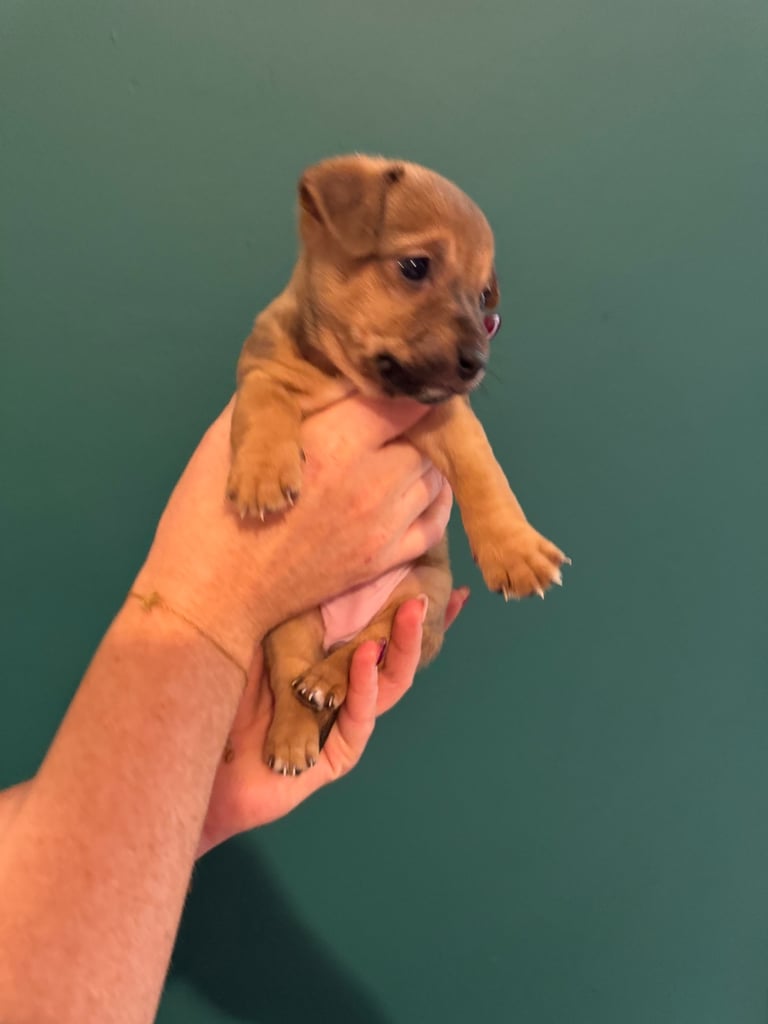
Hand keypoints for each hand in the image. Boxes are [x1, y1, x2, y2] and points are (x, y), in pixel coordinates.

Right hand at [132, 395, 452, 668]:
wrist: (213, 594)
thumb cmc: (210, 510)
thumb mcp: (233, 436)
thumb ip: (281, 400)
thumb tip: (310, 373)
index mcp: (334, 440)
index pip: (401, 399)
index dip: (399, 388)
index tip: (387, 386)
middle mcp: (370, 480)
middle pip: (424, 437)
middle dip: (413, 424)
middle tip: (392, 421)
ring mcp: (382, 525)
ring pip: (433, 476)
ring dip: (421, 461)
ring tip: (398, 452)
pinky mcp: (383, 560)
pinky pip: (434, 523)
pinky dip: (431, 502)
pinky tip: (414, 491)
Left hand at [197, 589, 468, 855]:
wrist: (188, 752)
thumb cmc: (214, 688)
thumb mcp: (254, 635)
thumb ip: (289, 607)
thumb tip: (317, 559)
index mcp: (329, 661)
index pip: (376, 631)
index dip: (410, 612)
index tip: (441, 582)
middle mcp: (343, 691)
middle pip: (394, 657)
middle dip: (415, 625)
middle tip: (429, 590)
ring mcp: (342, 724)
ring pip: (388, 686)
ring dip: (400, 648)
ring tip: (411, 612)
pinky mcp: (336, 756)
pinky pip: (359, 718)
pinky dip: (362, 684)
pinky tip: (366, 655)